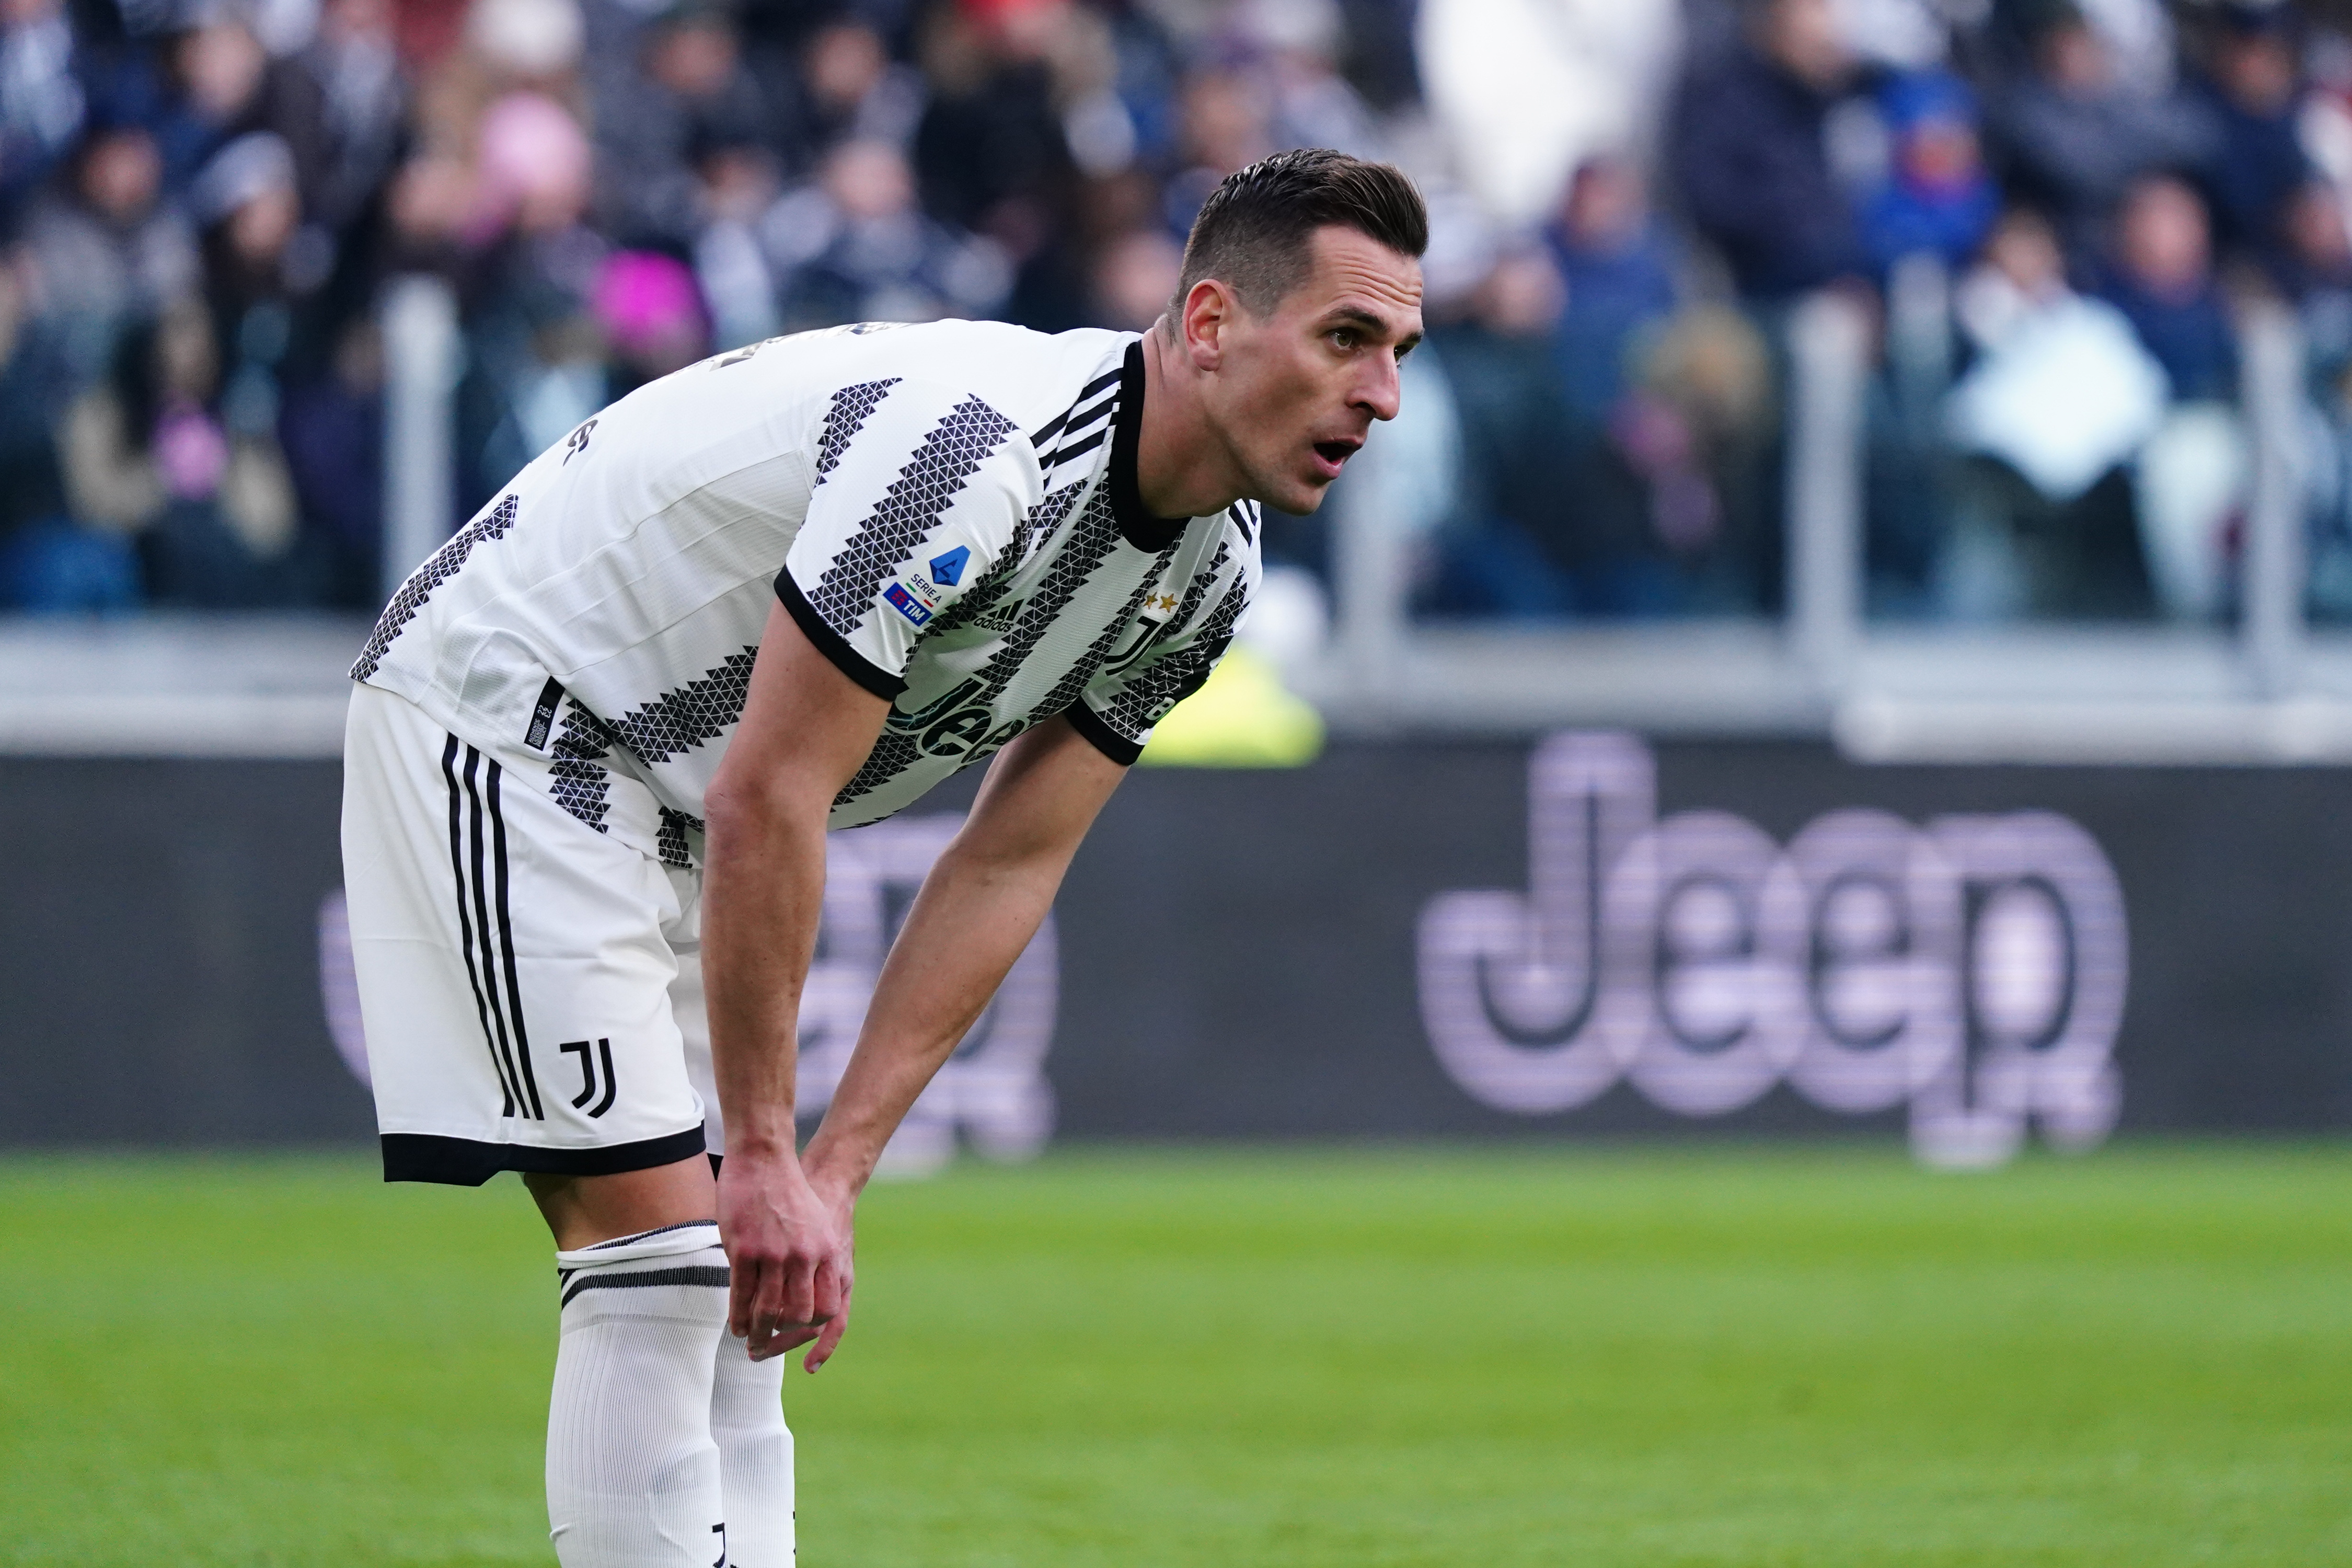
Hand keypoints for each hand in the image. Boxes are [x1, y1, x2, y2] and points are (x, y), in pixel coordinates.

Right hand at [716, 1148, 855, 1367]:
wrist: (764, 1159)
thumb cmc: (789, 1193)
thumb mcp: (816, 1226)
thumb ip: (814, 1258)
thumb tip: (805, 1291)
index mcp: (826, 1252)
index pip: (827, 1308)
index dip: (812, 1327)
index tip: (797, 1333)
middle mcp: (804, 1257)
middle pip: (797, 1315)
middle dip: (782, 1337)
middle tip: (769, 1346)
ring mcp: (773, 1255)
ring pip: (767, 1310)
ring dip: (757, 1333)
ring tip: (750, 1343)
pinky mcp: (744, 1250)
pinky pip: (741, 1295)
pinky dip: (738, 1316)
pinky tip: (736, 1324)